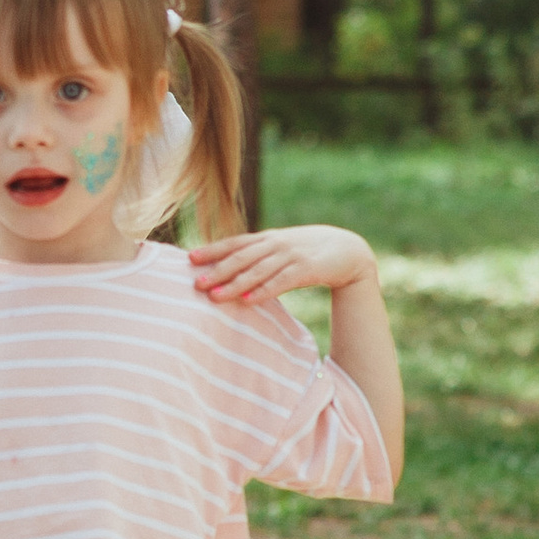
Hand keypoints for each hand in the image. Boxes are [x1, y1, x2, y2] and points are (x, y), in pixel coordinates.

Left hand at [187, 225, 378, 305]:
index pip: (235, 243)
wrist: (348, 250)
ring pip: (257, 271)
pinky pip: (280, 282)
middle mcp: (275, 244)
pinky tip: (248, 301)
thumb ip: (260, 255)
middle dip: (217, 271)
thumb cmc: (310, 250)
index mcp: (268, 238)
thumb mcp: (283, 248)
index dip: (213, 250)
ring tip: (214, 296)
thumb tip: (233, 267)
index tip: (189, 258)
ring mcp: (290, 256)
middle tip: (195, 283)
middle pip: (241, 258)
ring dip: (234, 284)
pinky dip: (263, 291)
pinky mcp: (306, 269)